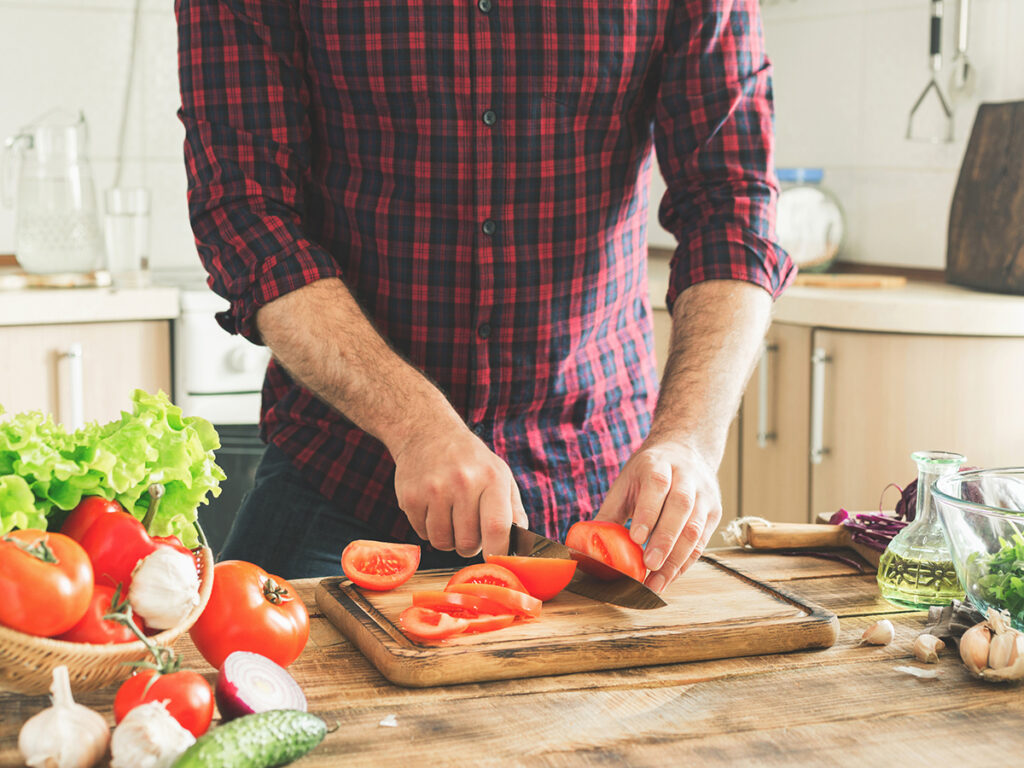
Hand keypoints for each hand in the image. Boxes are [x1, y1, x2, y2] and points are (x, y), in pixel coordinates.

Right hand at [392, 418, 527, 557]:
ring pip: (442, 542)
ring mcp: (433, 490)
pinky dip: (429, 529)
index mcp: (491, 478)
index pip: (497, 528)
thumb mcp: (500, 474)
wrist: (428, 432)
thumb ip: (514, 510)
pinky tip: (434, 508)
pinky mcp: (410, 497)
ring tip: (451, 517)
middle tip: (469, 529)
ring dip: (448, 538)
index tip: (494, 556)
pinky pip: (422, 534)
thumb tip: (520, 546)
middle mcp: (462, 482)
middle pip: (467, 543)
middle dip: (470, 546)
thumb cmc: (471, 460)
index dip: (497, 551)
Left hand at [595, 438, 721, 591]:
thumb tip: (587, 545)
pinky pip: (702, 541)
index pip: (657, 486)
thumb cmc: (648, 472)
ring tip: (657, 582)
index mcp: (659, 464)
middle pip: (680, 507)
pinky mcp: (714, 512)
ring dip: (677, 558)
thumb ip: (609, 512)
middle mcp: (686, 477)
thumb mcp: (626, 483)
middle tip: (649, 565)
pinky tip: (670, 576)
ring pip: (695, 527)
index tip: (636, 538)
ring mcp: (704, 494)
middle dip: (665, 539)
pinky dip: (686, 562)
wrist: (684, 451)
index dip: (648, 512)